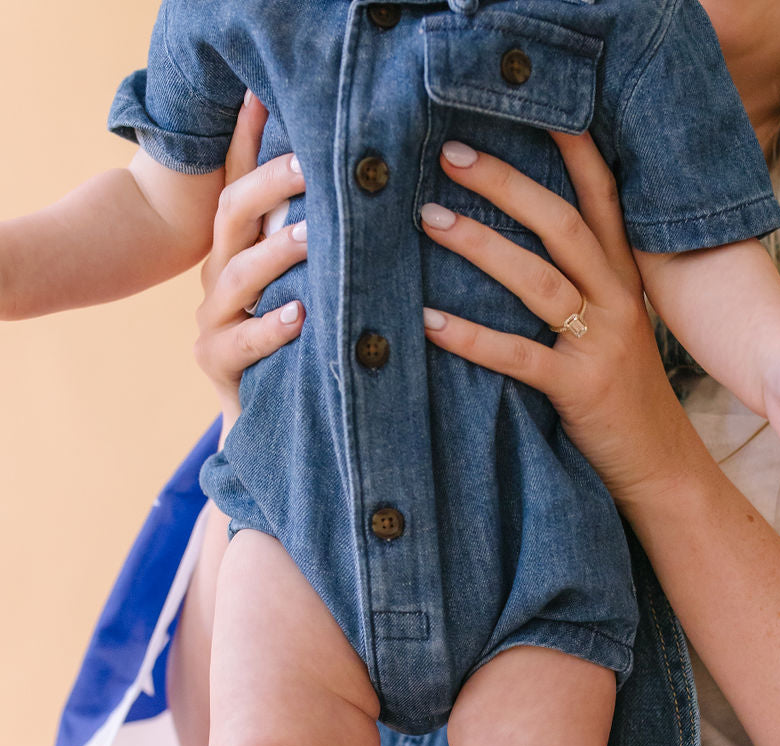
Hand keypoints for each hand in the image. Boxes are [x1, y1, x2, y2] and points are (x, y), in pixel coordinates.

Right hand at [193, 93, 307, 426]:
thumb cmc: (300, 347)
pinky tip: (299, 317)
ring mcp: (213, 319)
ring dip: (276, 253)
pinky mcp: (217, 363)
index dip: (246, 138)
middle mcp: (219, 275)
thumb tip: (367, 188)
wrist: (269, 419)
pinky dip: (271, 329)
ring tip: (312, 237)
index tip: (262, 93)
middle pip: (233, 213)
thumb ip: (323, 243)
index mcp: (238, 248)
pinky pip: (242, 342)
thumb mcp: (310, 288)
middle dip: (270, 184)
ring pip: (238, 275)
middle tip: (311, 164)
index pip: (238, 181)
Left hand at [419, 134, 693, 507]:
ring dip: (480, 246)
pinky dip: (471, 337)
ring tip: (430, 220)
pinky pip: (518, 356)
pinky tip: (429, 322)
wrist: (663, 468)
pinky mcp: (581, 391)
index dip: (576, 149)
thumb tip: (519, 248)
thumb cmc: (626, 398)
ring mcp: (602, 345)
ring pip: (538, 280)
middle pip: (562, 224)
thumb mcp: (617, 331)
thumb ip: (585, 288)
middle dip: (506, 184)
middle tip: (451, 155)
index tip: (539, 106)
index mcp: (627, 280)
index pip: (604, 199)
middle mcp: (620, 302)